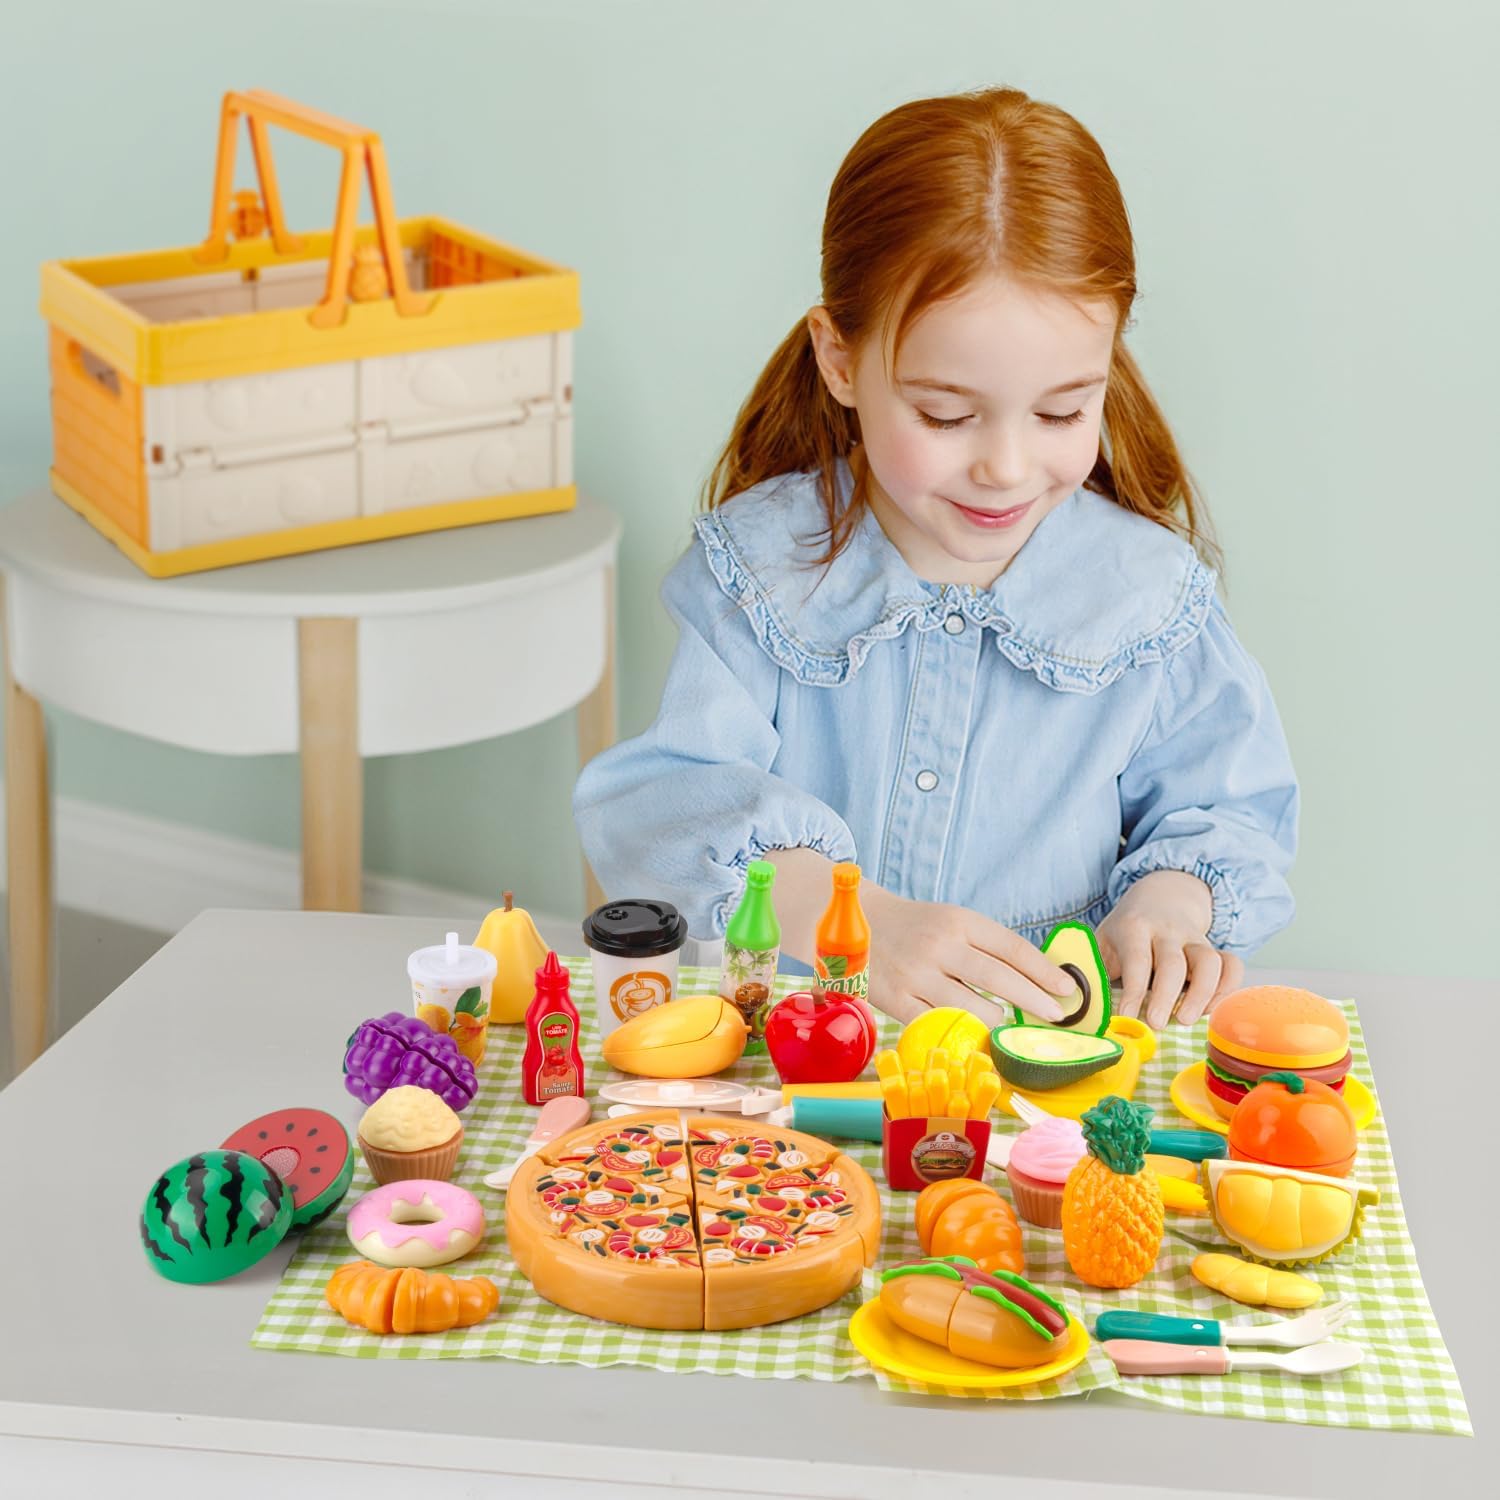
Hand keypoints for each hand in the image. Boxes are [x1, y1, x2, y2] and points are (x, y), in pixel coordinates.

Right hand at [861, 887, 1074, 1028]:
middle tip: (1057, 1017)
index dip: (1044, 971)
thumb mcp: (952, 922)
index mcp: (960, 921)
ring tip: (1009, 1028)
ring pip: (972, 1008)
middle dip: (1035, 1001)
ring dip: (998, 1022)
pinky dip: (960, 1035)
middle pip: (999, 978)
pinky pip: (938, 1026)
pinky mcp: (897, 1000)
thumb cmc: (917, 928)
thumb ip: (988, 947)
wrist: (858, 926)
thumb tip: (1039, 980)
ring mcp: (917, 974)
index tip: (1067, 989)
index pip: (1011, 948)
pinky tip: (974, 1040)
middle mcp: (940, 945)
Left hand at [1097, 870, 1243, 1028]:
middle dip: (1166, 996)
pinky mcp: (1215, 947)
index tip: (1128, 1018)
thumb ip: (1091, 967)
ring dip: (1203, 994)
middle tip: (1157, 1024)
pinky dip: (1227, 988)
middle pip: (1174, 963)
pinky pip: (1231, 964)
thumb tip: (1077, 999)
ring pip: (1209, 961)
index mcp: (1135, 927)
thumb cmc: (1126, 931)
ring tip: (1187, 1020)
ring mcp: (1196, 938)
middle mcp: (1168, 930)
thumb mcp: (1102, 940)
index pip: (1137, 960)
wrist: (1160, 897)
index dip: (1134, 991)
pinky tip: (1211, 1010)